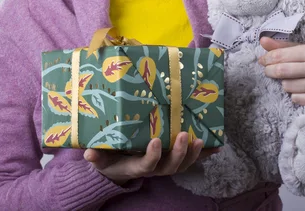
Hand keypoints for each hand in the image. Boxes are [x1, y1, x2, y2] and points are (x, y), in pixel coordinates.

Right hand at [83, 132, 219, 185]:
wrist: (119, 167)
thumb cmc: (109, 159)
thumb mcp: (101, 158)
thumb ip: (97, 156)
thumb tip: (88, 153)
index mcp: (137, 166)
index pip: (148, 165)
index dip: (153, 155)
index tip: (157, 141)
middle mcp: (155, 168)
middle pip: (171, 166)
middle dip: (180, 153)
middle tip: (186, 136)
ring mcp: (166, 164)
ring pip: (183, 164)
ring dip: (194, 154)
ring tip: (201, 140)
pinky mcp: (173, 159)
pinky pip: (191, 159)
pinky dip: (205, 154)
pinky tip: (217, 144)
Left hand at [258, 37, 304, 107]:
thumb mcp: (304, 50)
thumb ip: (283, 46)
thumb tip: (262, 41)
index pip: (280, 55)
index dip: (267, 58)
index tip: (262, 61)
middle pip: (281, 71)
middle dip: (270, 71)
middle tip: (268, 71)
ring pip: (287, 86)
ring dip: (284, 84)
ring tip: (291, 80)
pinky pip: (296, 98)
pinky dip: (294, 95)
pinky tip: (300, 90)